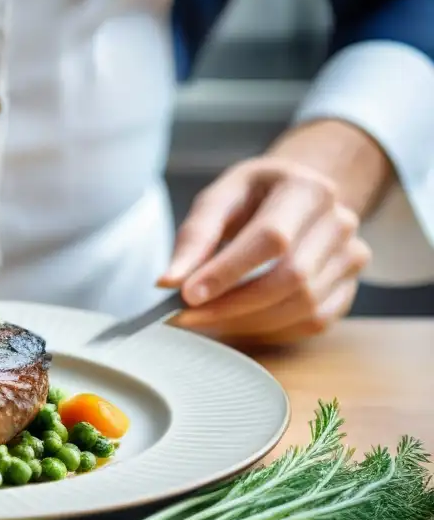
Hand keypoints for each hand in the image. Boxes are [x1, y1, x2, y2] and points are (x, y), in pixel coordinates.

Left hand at [159, 156, 372, 345]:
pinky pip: (313, 322)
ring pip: (303, 306)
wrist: (295, 197)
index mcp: (307, 189)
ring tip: (205, 319)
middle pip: (291, 277)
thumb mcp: (218, 200)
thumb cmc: (252, 198)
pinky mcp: (349, 286)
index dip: (228, 272)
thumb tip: (169, 282)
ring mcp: (351, 255)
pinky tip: (237, 322)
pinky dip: (270, 330)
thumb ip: (195, 238)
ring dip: (247, 322)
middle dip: (233, 304)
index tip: (187, 295)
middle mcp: (339, 221)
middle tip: (187, 315)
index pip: (271, 239)